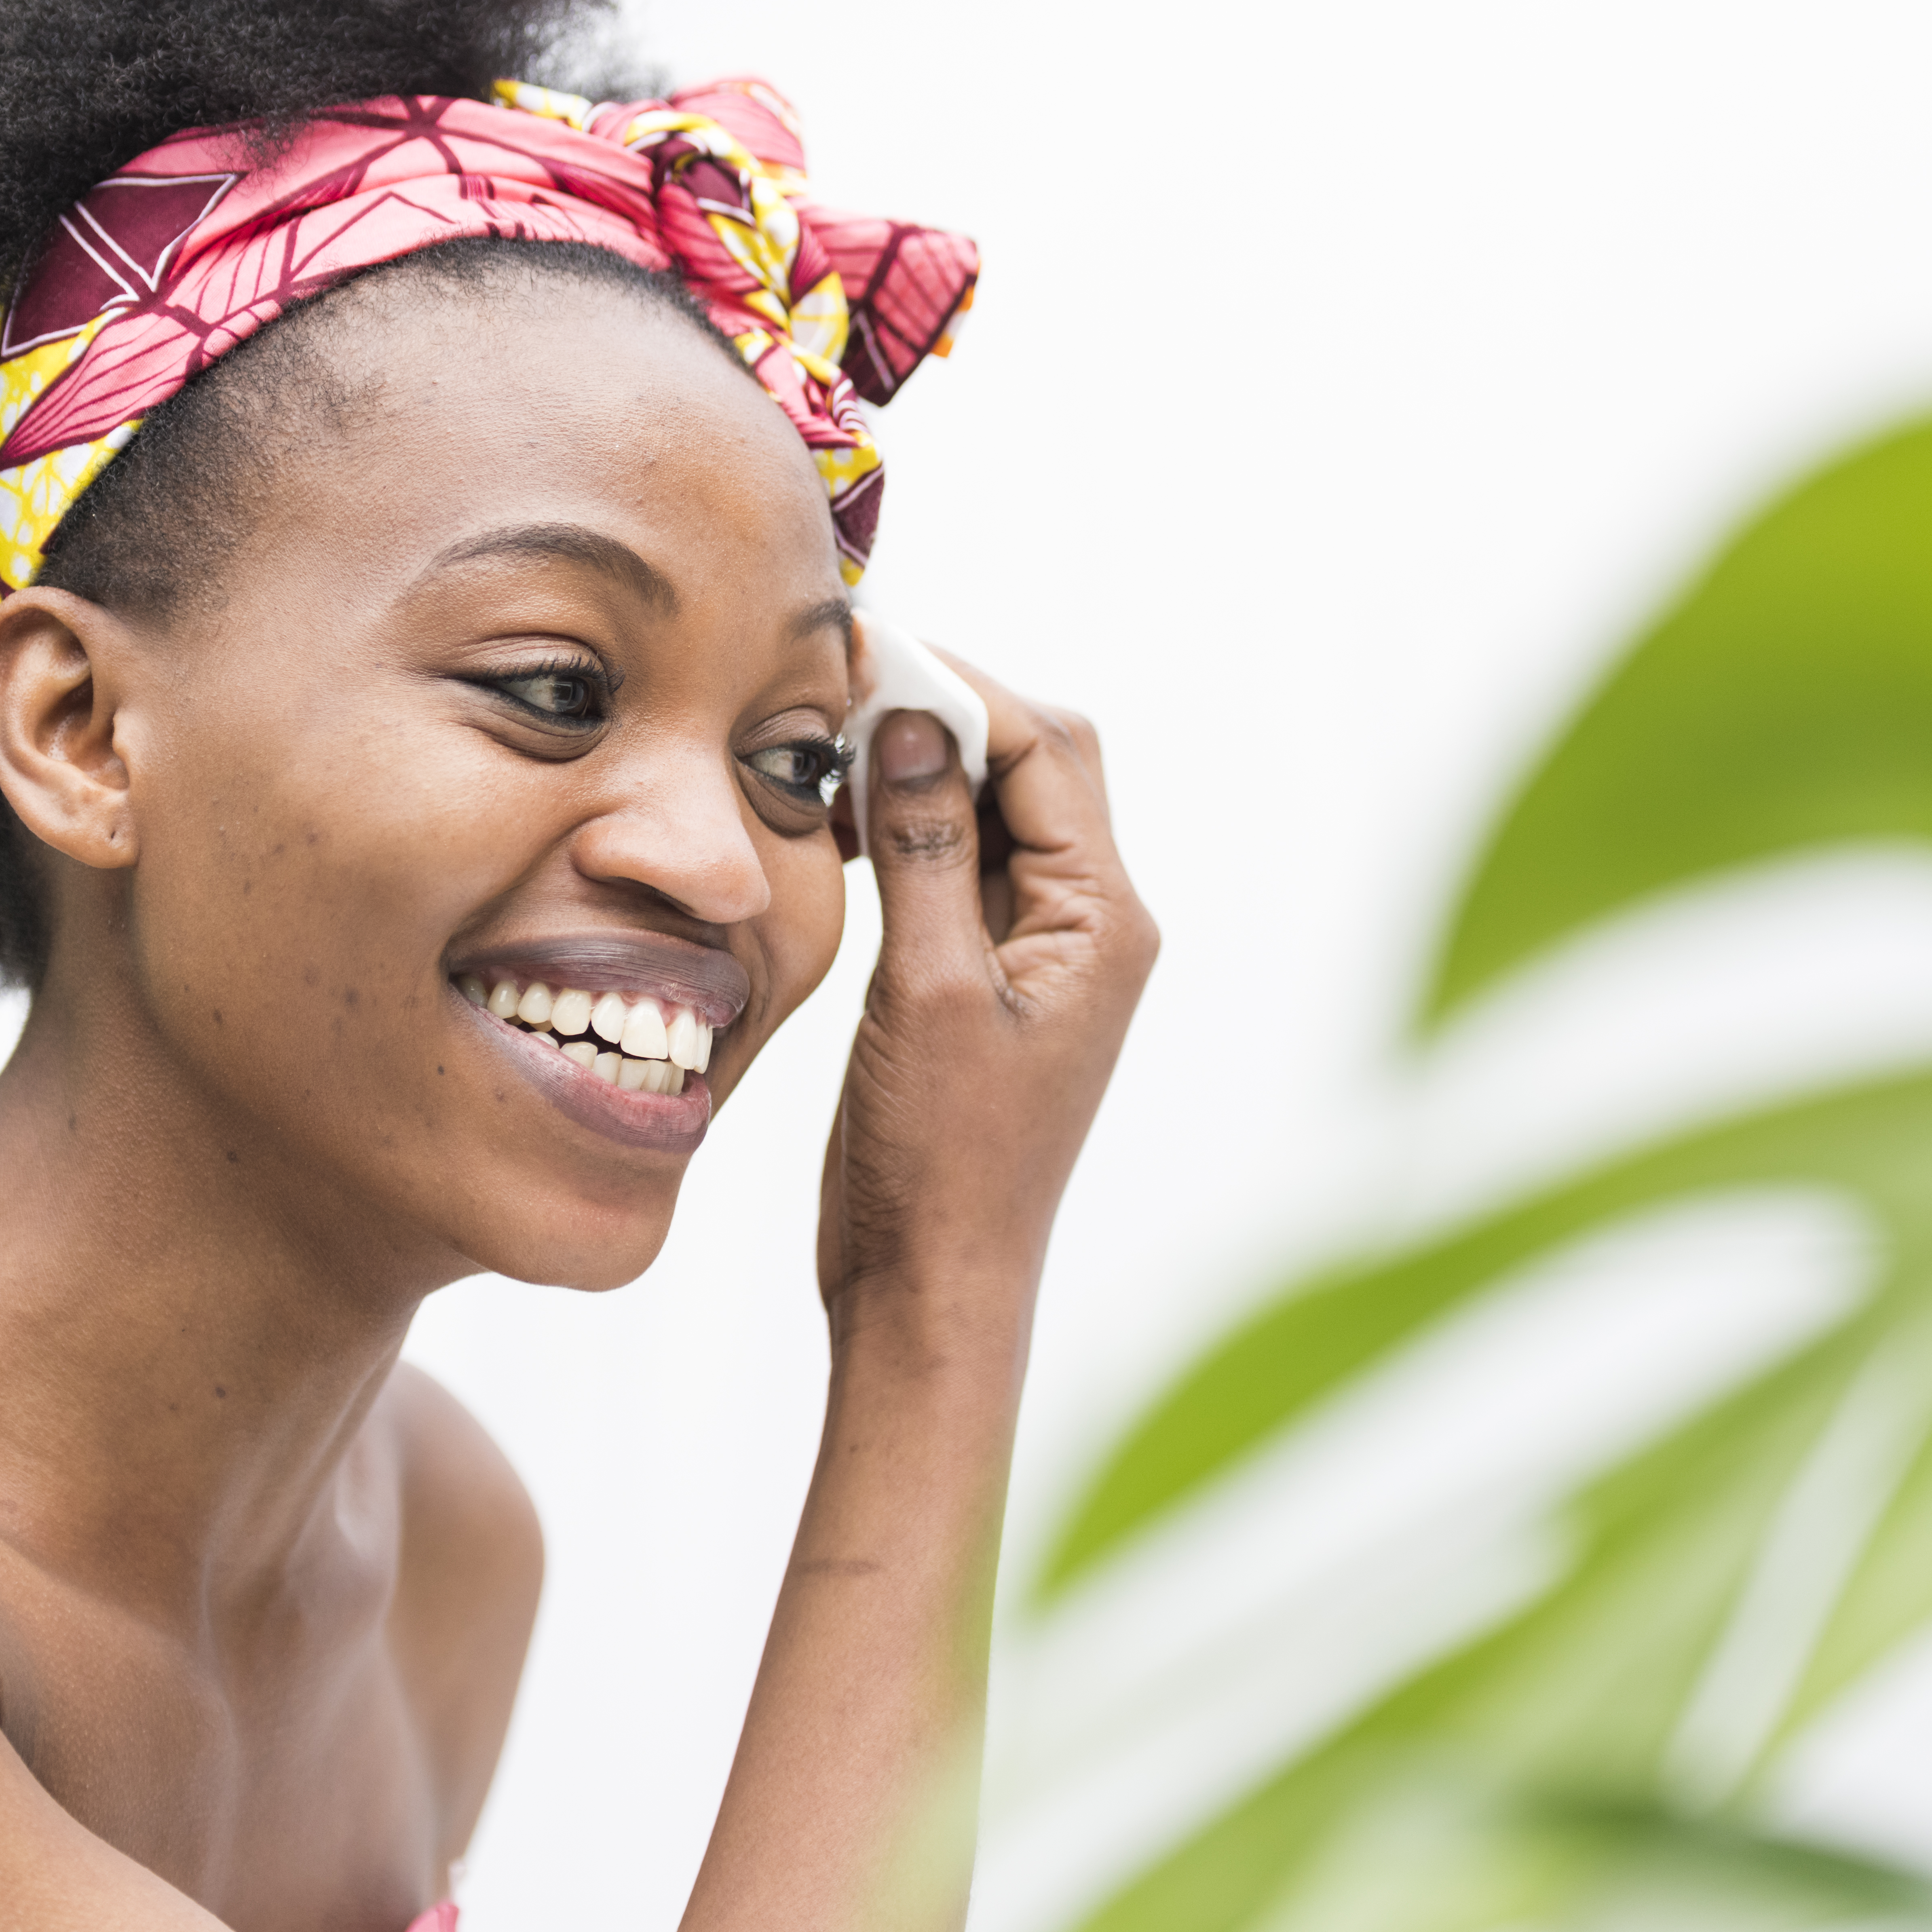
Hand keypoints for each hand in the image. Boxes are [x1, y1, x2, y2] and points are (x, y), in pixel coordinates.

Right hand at [815, 657, 1154, 1328]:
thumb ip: (928, 850)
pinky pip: (958, 865)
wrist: (934, 1282)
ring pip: (991, 810)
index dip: (960, 688)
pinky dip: (903, 827)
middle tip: (842, 680)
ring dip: (917, 766)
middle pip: (1032, 764)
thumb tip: (920, 724)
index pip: (1047, 750)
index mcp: (1104, 921)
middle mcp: (1089, 924)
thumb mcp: (928, 991)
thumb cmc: (941, 1162)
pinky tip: (837, 820)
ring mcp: (1041, 949)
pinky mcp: (989, 975)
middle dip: (944, 710)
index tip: (870, 649)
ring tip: (827, 742)